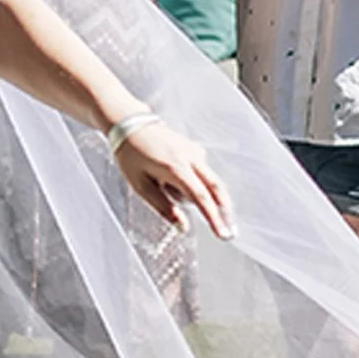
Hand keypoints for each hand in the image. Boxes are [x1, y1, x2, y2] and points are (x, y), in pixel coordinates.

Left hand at [113, 120, 233, 238]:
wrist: (130, 123)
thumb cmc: (131, 154)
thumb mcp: (140, 185)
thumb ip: (163, 206)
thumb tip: (182, 226)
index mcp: (176, 168)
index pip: (201, 198)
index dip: (214, 218)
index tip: (223, 234)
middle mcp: (191, 158)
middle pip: (217, 188)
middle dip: (225, 211)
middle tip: (229, 231)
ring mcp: (195, 151)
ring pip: (209, 180)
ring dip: (200, 194)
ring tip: (162, 184)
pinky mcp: (195, 149)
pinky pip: (200, 172)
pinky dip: (193, 182)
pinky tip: (166, 177)